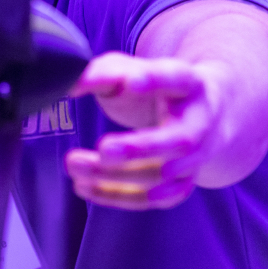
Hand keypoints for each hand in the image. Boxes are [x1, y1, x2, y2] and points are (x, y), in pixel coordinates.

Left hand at [64, 52, 225, 210]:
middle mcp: (200, 123)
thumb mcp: (131, 70)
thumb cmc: (156, 86)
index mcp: (189, 83)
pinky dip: (117, 196)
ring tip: (74, 164)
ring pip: (161, 175)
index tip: (130, 82)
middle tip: (103, 148)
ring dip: (115, 176)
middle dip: (139, 148)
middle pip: (178, 141)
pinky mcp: (182, 184)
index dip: (155, 80)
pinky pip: (152, 198)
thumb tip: (67, 83)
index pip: (176, 78)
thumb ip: (101, 74)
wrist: (200, 114)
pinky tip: (84, 186)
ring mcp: (195, 158)